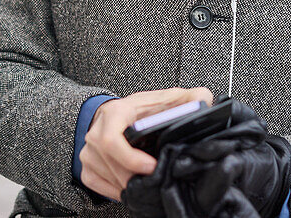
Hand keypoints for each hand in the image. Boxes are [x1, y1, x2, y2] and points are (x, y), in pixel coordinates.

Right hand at [79, 86, 212, 201]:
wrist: (112, 114)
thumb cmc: (139, 109)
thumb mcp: (164, 98)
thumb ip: (187, 98)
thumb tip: (204, 100)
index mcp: (114, 114)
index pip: (112, 140)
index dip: (131, 158)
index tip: (152, 167)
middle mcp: (96, 133)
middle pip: (113, 166)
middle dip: (136, 177)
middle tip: (156, 180)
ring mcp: (88, 153)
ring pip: (109, 179)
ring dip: (130, 185)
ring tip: (149, 183)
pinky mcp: (87, 168)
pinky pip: (101, 188)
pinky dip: (118, 191)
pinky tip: (133, 187)